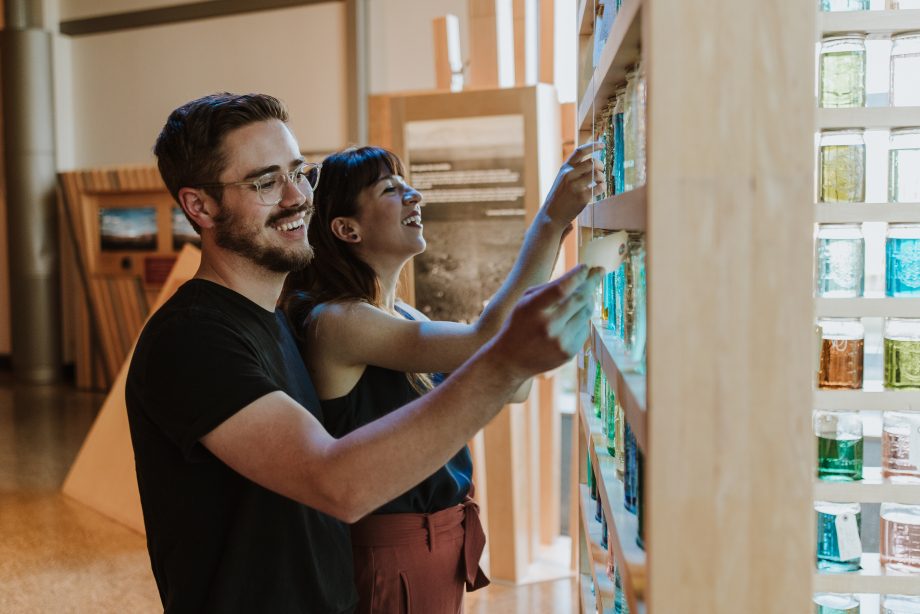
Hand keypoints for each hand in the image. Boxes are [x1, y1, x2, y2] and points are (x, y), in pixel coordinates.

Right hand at [488, 264, 603, 378]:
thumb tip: (579, 277)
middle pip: (580, 299)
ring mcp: (561, 341)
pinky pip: (584, 329)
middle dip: (592, 282)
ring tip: (586, 294)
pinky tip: (572, 318)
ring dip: (588, 300)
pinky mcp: (569, 353)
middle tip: (600, 271)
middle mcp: (549, 326)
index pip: (562, 288)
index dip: (577, 275)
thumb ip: (549, 288)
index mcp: (534, 309)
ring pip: (586, 313)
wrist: (511, 360)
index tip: (586, 266)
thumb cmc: (519, 324)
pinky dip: (582, 320)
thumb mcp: (525, 302)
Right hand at [541, 142, 606, 227]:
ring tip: (600, 182)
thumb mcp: (562, 179)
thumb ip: (574, 170)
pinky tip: (599, 190)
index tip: (602, 144)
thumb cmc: (559, 196)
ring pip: (597, 174)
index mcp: (565, 169)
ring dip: (602, 177)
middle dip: (600, 166)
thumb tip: (592, 163)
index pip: (580, 151)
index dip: (593, 145)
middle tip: (600, 171)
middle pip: (592, 162)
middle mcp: (569, 175)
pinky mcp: (583, 198)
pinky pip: (600, 187)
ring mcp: (576, 186)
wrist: (551, 215)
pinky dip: (603, 187)